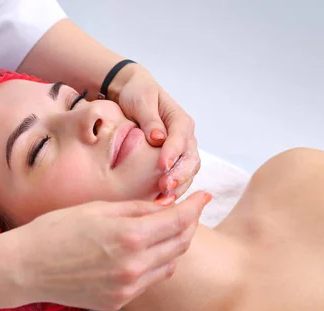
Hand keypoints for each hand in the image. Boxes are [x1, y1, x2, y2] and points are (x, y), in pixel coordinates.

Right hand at [9, 191, 210, 310]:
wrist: (26, 267)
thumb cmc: (56, 230)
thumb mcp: (97, 209)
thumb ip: (136, 209)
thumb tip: (166, 206)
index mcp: (130, 236)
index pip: (179, 220)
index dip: (195, 206)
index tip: (203, 196)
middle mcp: (135, 265)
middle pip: (181, 244)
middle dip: (188, 225)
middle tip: (186, 211)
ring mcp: (127, 287)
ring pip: (169, 265)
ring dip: (173, 246)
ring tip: (164, 231)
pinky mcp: (118, 301)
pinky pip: (150, 281)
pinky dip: (155, 264)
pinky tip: (144, 252)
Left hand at [113, 65, 200, 200]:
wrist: (133, 94)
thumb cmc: (137, 95)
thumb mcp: (141, 101)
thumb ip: (150, 120)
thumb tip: (158, 138)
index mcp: (180, 120)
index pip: (181, 138)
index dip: (172, 153)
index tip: (161, 166)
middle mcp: (186, 137)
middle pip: (190, 159)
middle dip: (179, 176)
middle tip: (164, 189)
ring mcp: (181, 151)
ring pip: (188, 172)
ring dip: (178, 188)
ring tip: (163, 202)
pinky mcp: (173, 161)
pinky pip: (178, 178)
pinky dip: (172, 191)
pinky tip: (159, 202)